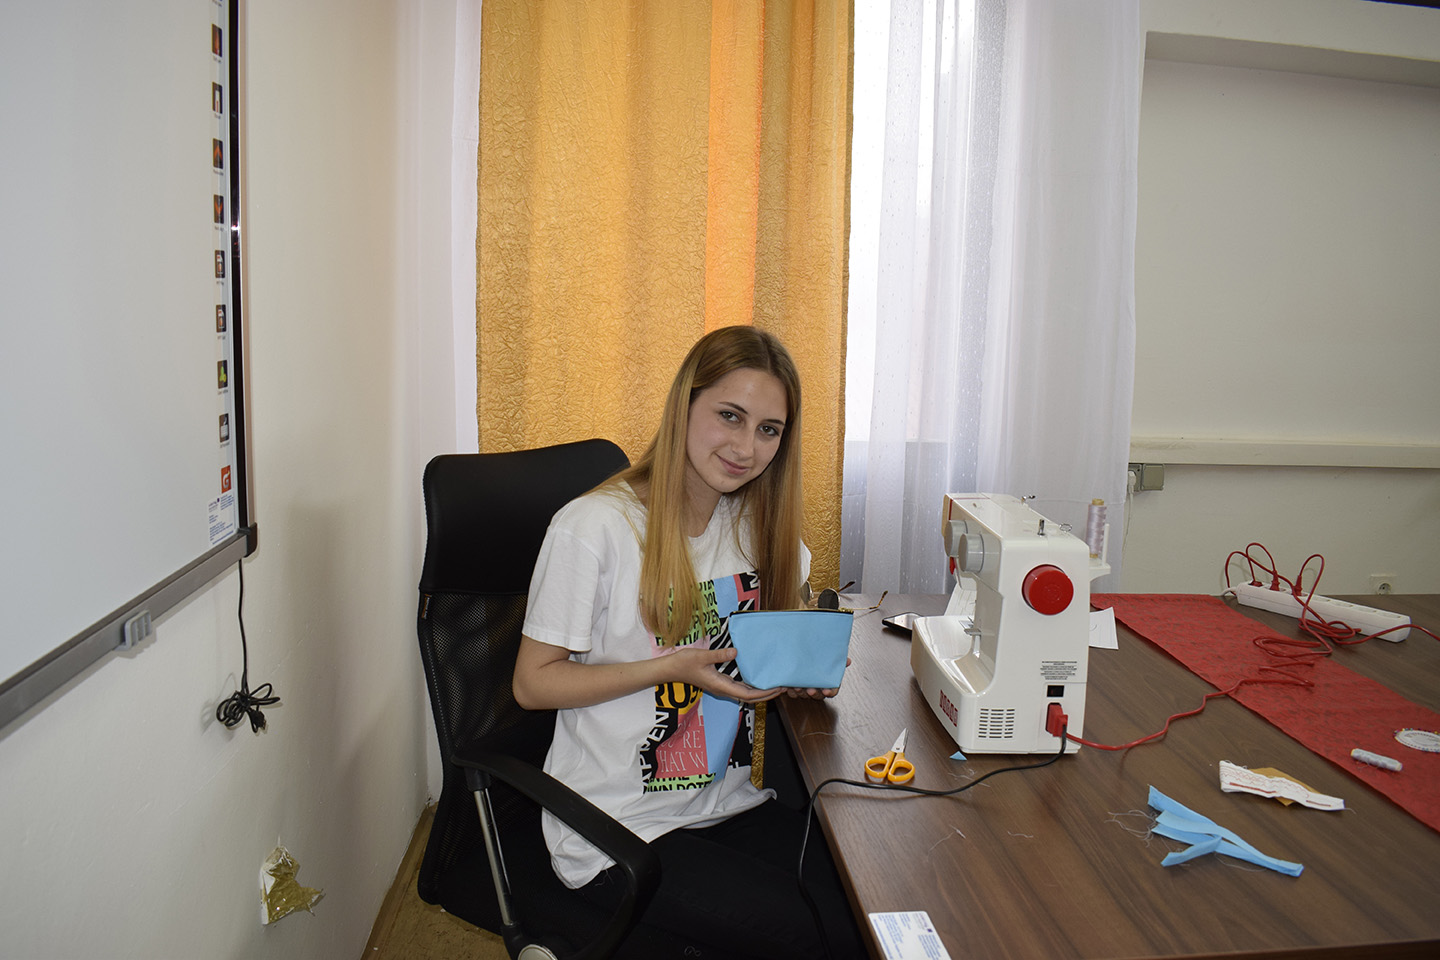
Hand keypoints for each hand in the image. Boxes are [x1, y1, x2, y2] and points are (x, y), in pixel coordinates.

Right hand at [662, 645, 783, 702]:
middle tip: (784, 687)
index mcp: (721, 685)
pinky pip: (740, 688)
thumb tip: (736, 652)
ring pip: (746, 694)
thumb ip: (719, 655)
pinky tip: (759, 680)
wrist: (670, 669)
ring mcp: (722, 687)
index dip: (764, 693)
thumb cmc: (684, 663)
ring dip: (761, 692)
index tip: (778, 688)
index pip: (748, 694)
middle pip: (750, 697)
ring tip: (775, 684)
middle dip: (767, 695)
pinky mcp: (720, 683)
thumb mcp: (701, 656)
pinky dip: (752, 687)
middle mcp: (723, 689)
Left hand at [781, 656, 850, 699]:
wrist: (799, 655)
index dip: (830, 692)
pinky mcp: (794, 688)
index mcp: (827, 683)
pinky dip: (790, 691)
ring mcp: (806, 689)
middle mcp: (817, 688)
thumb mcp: (827, 659)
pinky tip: (788, 686)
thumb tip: (848, 661)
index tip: (826, 690)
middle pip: (817, 696)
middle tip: (810, 689)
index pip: (832, 691)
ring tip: (797, 686)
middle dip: (813, 693)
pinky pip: (793, 694)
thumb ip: (838, 661)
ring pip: (804, 696)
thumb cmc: (817, 659)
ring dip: (800, 693)